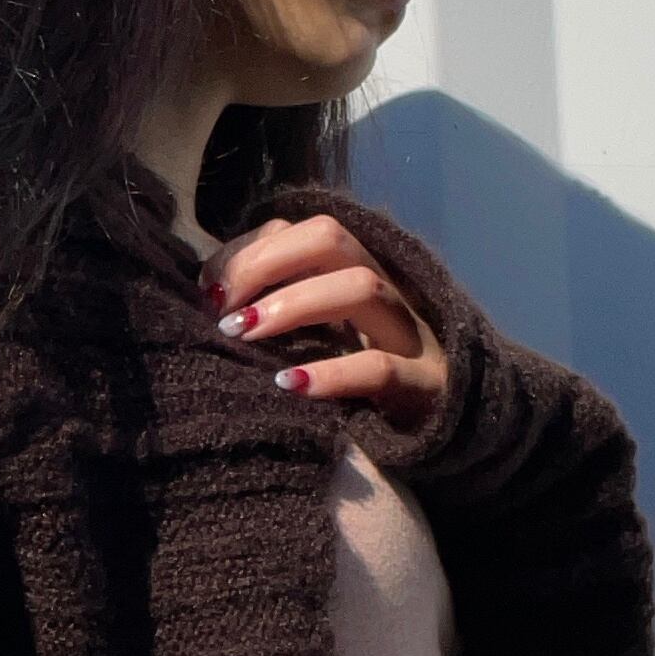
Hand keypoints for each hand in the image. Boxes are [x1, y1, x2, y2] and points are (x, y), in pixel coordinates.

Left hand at [198, 211, 447, 431]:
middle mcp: (384, 288)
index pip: (302, 231)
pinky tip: (288, 384)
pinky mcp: (422, 385)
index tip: (208, 290)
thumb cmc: (360, 378)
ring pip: (361, 287)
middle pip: (331, 238)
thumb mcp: (320, 335)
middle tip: (222, 310)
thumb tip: (211, 296)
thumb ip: (277, 307)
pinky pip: (379, 368)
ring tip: (243, 334)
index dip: (249, 250)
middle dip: (266, 263)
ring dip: (292, 304)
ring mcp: (409, 333)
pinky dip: (331, 374)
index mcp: (356, 271)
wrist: (447, 424)